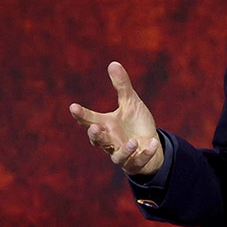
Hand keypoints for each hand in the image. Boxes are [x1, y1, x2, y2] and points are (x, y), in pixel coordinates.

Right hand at [69, 61, 163, 175]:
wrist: (150, 143)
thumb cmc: (136, 123)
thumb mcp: (130, 102)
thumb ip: (122, 86)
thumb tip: (113, 63)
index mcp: (106, 124)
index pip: (89, 119)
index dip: (81, 114)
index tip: (73, 106)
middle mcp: (110, 140)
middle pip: (98, 140)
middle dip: (95, 135)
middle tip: (95, 128)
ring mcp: (122, 153)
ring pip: (117, 156)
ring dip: (124, 149)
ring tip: (132, 141)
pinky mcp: (135, 162)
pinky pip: (138, 161)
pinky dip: (146, 153)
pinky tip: (152, 143)